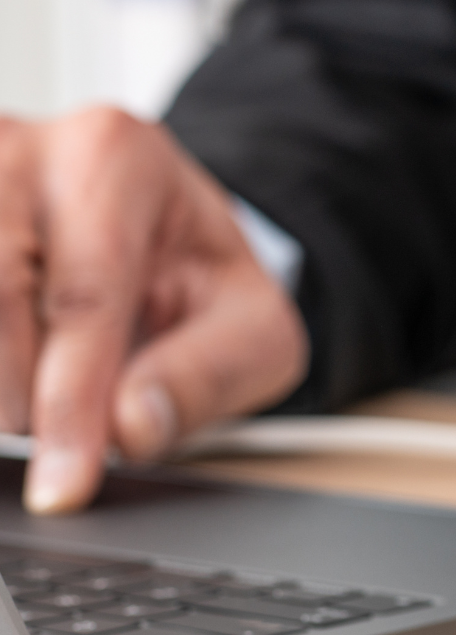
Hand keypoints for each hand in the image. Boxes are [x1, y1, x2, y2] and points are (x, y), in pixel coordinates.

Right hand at [0, 106, 307, 512]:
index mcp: (115, 158)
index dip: (69, 403)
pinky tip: (11, 392)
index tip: (63, 487)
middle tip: (46, 455)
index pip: (82, 295)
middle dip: (16, 399)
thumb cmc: (198, 279)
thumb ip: (208, 376)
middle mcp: (21, 148)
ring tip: (29, 416)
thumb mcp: (253, 327)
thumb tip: (130, 428)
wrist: (159, 232)